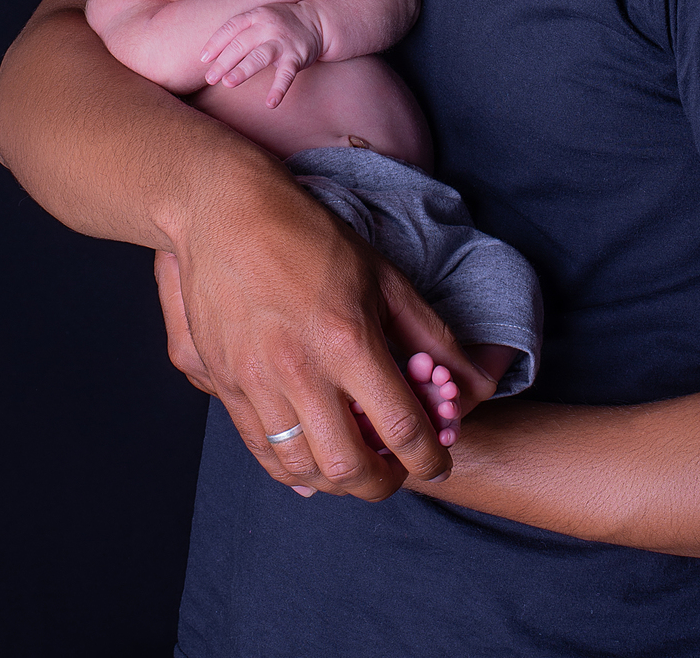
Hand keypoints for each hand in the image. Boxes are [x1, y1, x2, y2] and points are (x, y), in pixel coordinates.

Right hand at [152, 169, 468, 502]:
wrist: (227, 214)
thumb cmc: (310, 237)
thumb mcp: (383, 276)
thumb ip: (430, 336)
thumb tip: (472, 381)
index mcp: (348, 341)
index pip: (401, 428)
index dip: (428, 458)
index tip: (437, 463)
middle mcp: (302, 371)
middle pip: (350, 467)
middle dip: (383, 483)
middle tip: (397, 473)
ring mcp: (258, 382)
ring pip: (302, 468)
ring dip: (337, 482)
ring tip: (356, 469)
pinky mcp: (227, 384)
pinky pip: (261, 449)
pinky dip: (291, 469)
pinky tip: (311, 464)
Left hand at [201, 0, 324, 103]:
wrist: (317, 21)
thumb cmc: (280, 22)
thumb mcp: (260, 17)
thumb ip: (239, 31)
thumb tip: (210, 55)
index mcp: (255, 16)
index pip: (231, 28)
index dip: (216, 43)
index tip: (202, 59)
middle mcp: (267, 27)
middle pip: (241, 44)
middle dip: (224, 62)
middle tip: (209, 79)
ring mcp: (282, 42)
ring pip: (260, 57)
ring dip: (243, 70)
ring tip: (228, 83)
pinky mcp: (296, 56)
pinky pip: (286, 74)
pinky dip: (279, 89)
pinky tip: (271, 103)